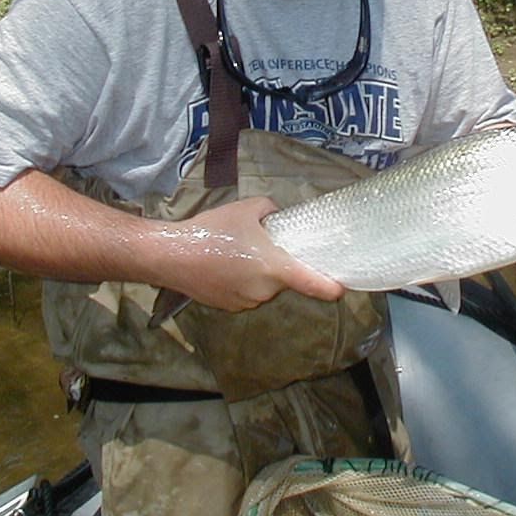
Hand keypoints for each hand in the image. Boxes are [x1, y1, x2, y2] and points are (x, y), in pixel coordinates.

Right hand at [159, 197, 344, 310]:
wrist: (172, 255)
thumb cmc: (213, 230)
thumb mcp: (248, 208)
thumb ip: (271, 212)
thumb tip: (277, 219)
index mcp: (275, 267)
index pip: (312, 283)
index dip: (331, 287)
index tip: (342, 288)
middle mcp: (265, 291)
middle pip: (284, 279)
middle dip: (278, 263)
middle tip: (259, 244)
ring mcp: (247, 302)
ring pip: (264, 286)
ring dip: (259, 273)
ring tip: (235, 252)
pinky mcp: (230, 307)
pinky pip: (247, 293)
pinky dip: (242, 281)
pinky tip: (224, 265)